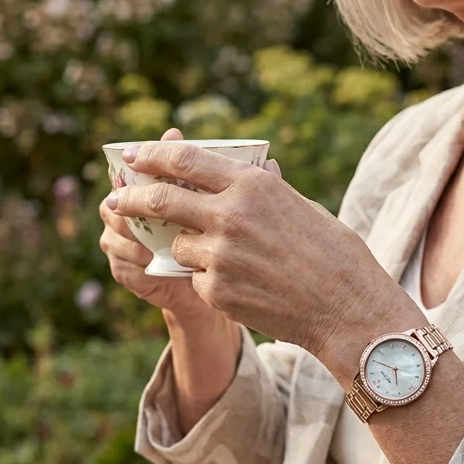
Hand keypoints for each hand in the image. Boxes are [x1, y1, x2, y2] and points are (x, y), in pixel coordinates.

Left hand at [108, 137, 414, 357]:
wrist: (346, 308)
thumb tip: (250, 168)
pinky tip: (243, 287)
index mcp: (252, 185)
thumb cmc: (334, 254)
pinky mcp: (217, 291)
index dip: (153, 156)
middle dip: (132, 198)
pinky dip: (209, 280)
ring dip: (186, 249)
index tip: (134, 156)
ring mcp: (220, 255)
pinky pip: (197, 279)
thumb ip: (264, 189)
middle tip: (117, 200)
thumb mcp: (300, 206)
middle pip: (161, 199)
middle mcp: (230, 215)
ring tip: (224, 259)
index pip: (185, 160)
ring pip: (177, 246)